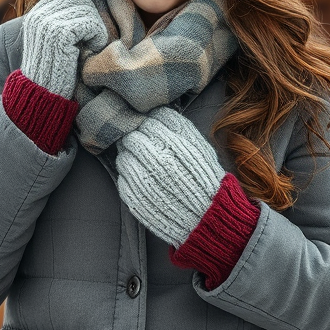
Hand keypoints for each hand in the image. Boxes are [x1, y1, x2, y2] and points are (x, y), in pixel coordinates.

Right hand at [21, 0, 107, 98]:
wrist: (44, 95)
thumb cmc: (57, 69)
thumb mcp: (55, 38)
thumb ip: (63, 18)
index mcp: (36, 13)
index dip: (83, 6)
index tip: (85, 29)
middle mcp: (38, 14)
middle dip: (90, 15)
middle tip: (92, 37)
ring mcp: (47, 23)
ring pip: (86, 8)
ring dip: (96, 27)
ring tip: (93, 43)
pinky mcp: (58, 33)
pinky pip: (89, 23)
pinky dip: (97, 35)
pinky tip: (93, 48)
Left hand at [115, 106, 224, 245]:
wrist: (207, 218)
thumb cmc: (205, 180)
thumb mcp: (201, 148)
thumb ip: (179, 128)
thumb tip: (157, 111)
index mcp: (175, 145)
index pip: (149, 122)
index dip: (149, 124)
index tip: (152, 130)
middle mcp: (157, 160)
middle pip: (132, 137)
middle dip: (136, 138)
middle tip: (142, 144)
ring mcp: (143, 181)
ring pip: (123, 157)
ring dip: (130, 157)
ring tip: (143, 164)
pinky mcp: (135, 198)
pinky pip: (122, 179)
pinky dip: (129, 177)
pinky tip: (143, 180)